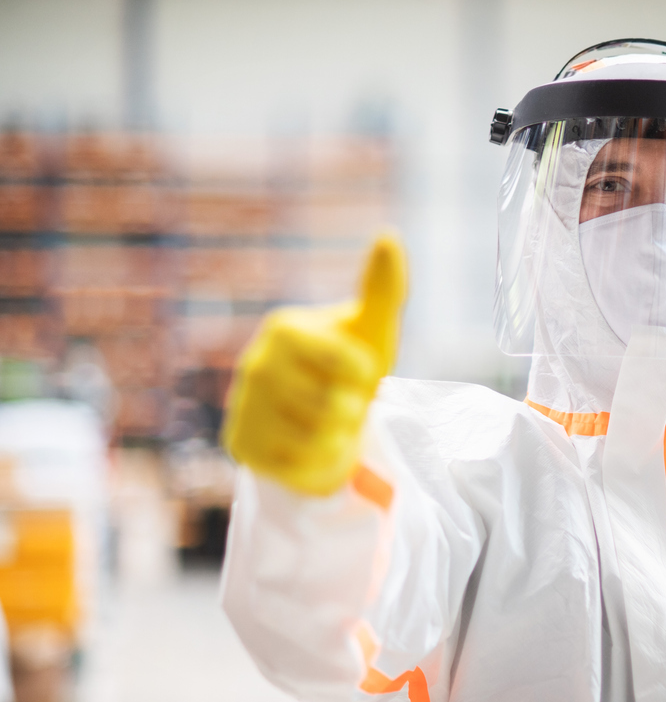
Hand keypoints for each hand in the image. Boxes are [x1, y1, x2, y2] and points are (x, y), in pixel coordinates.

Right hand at [221, 233, 406, 495]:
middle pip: (333, 407)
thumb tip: (389, 234)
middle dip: (351, 412)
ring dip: (337, 439)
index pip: (350, 366)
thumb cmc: (351, 368)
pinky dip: (317, 464)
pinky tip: (308, 446)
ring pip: (317, 440)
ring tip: (327, 424)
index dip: (365, 376)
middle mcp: (254, 364)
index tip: (356, 371)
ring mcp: (243, 407)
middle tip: (341, 403)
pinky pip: (298, 468)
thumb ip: (384, 287)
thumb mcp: (373, 330)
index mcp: (284, 328)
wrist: (321, 421)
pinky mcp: (240, 448)